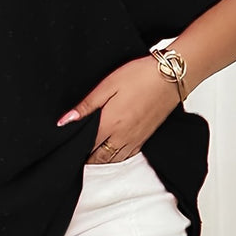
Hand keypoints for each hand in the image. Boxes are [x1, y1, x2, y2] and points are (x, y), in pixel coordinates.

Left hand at [57, 55, 181, 163]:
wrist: (170, 77)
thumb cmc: (140, 76)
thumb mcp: (107, 85)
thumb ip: (86, 106)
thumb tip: (65, 121)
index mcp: (110, 124)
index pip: (86, 146)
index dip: (75, 147)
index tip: (67, 145)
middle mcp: (122, 137)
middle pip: (99, 158)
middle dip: (86, 157)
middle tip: (76, 149)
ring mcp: (136, 139)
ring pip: (113, 159)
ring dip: (100, 159)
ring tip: (89, 152)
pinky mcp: (146, 137)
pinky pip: (127, 155)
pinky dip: (116, 156)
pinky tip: (111, 149)